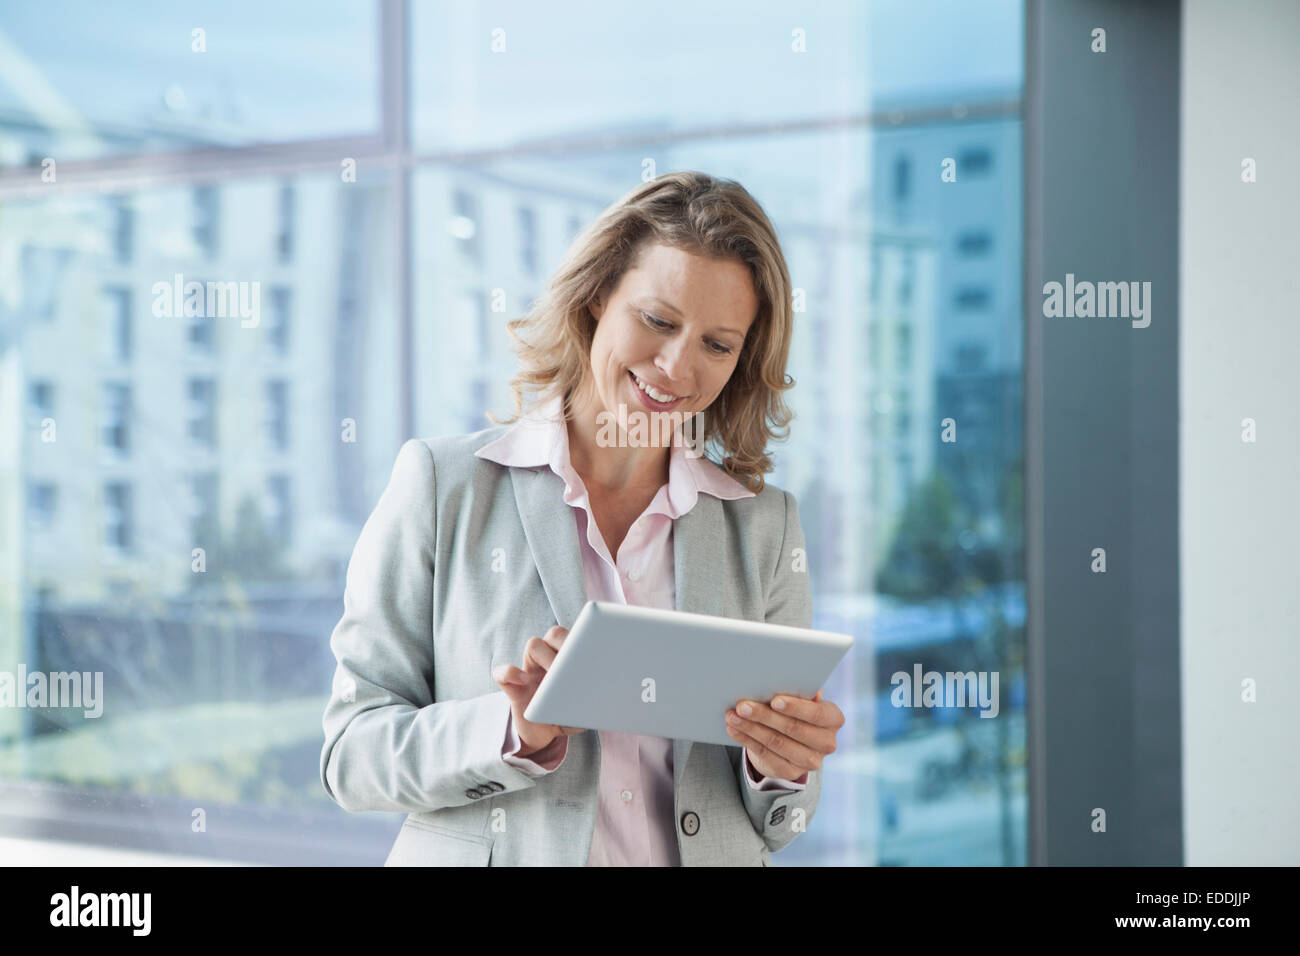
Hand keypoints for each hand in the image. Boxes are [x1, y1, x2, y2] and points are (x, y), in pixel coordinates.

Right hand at [492, 625, 585, 755]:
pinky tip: (524, 680)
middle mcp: (549, 661)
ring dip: (544, 654)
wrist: (543, 736)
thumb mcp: (583, 713)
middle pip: (555, 634)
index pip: (577, 638)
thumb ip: (591, 706)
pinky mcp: (513, 689)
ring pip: (533, 645)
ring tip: (555, 675)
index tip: (592, 650)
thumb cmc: (566, 718)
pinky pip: (502, 672)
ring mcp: (530, 672)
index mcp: (569, 663)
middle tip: (573, 662)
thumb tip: (601, 702)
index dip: (583, 637)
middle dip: (565, 642)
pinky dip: (510, 672)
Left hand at [724, 689, 843, 780]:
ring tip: (732, 716)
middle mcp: (826, 743)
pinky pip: (765, 755)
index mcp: (833, 719)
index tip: (774, 700)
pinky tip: (735, 729)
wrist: (793, 740)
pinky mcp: (790, 772)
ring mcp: (809, 761)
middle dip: (765, 716)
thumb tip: (788, 679)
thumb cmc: (796, 709)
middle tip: (742, 706)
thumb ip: (799, 691)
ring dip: (751, 728)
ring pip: (776, 742)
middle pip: (793, 729)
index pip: (817, 714)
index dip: (796, 707)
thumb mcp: (802, 698)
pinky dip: (747, 740)